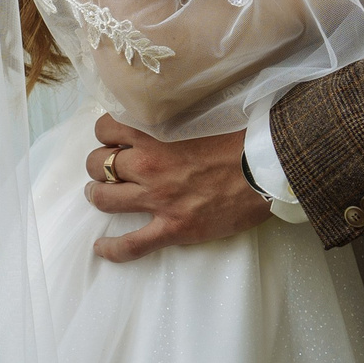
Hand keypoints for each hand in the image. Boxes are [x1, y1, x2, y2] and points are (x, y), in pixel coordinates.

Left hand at [84, 112, 270, 261]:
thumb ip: (171, 117)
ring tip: (98, 195)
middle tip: (104, 168)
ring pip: (106, 200)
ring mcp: (159, 199)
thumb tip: (159, 113)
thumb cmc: (239, 138)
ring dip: (97, 196)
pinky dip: (112, 249)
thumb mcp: (198, 116)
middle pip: (99, 165)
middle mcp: (149, 166)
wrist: (266, 168)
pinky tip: (100, 247)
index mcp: (154, 134)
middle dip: (97, 165)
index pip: (106, 128)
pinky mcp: (173, 228)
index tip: (112, 138)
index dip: (105, 133)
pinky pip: (132, 244)